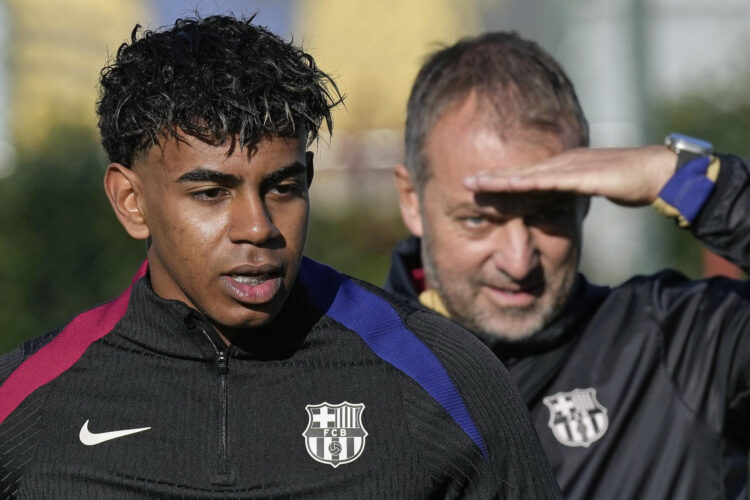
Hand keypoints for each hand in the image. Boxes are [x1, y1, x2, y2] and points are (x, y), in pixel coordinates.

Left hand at [463, 145, 676, 205]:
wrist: (656, 172)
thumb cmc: (627, 181)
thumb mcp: (591, 189)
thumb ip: (572, 193)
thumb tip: (557, 203)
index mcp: (563, 165)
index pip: (525, 174)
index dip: (499, 178)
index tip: (475, 184)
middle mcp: (563, 162)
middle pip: (520, 171)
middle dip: (491, 177)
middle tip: (464, 182)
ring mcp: (572, 166)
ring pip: (529, 174)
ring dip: (501, 179)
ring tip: (477, 183)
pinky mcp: (584, 175)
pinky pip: (552, 181)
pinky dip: (530, 183)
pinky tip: (511, 185)